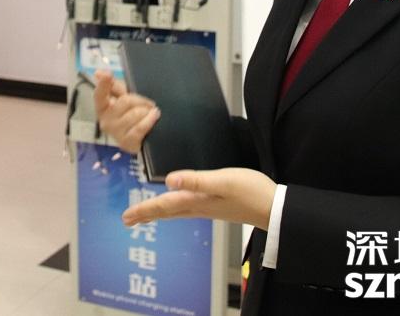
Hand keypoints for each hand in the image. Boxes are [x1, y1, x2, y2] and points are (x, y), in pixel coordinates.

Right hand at [93, 69, 159, 153]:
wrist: (138, 139)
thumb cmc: (129, 115)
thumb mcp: (122, 98)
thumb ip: (113, 85)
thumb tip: (98, 73)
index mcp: (102, 107)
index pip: (99, 94)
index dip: (103, 84)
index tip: (107, 74)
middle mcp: (105, 121)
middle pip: (125, 101)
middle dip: (140, 100)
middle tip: (149, 103)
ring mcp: (115, 133)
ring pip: (135, 114)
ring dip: (147, 111)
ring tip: (151, 113)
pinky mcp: (127, 143)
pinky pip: (140, 127)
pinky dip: (150, 120)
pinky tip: (154, 117)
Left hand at [122, 168, 276, 229]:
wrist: (274, 208)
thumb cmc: (251, 192)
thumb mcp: (223, 181)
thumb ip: (196, 179)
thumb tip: (168, 180)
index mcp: (196, 201)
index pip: (164, 206)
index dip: (144, 209)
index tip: (126, 216)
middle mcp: (199, 207)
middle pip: (166, 211)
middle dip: (146, 214)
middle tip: (128, 220)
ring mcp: (208, 208)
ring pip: (176, 211)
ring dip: (158, 212)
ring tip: (145, 214)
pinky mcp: (217, 205)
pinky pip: (187, 208)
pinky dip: (175, 207)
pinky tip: (177, 204)